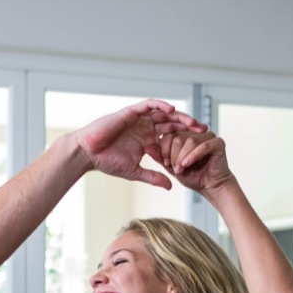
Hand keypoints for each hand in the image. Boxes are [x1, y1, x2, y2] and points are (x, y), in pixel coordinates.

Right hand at [74, 99, 205, 188]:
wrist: (88, 153)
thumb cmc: (106, 162)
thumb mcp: (135, 171)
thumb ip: (153, 176)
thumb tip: (171, 187)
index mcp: (147, 140)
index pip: (170, 137)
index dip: (184, 139)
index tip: (200, 144)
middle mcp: (145, 127)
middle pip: (171, 123)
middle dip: (188, 125)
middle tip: (204, 130)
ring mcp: (138, 119)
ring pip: (163, 113)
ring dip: (178, 115)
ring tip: (192, 121)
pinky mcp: (130, 112)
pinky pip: (148, 105)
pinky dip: (160, 106)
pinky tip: (171, 110)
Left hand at [154, 129, 235, 199]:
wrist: (210, 187)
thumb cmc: (193, 176)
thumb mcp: (172, 167)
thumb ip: (161, 158)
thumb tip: (147, 148)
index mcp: (185, 136)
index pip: (169, 135)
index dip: (165, 149)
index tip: (166, 164)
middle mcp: (196, 133)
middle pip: (178, 137)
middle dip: (173, 155)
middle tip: (176, 169)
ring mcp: (208, 136)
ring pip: (190, 141)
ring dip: (183, 157)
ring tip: (182, 169)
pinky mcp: (218, 143)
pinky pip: (203, 146)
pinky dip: (193, 156)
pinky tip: (188, 164)